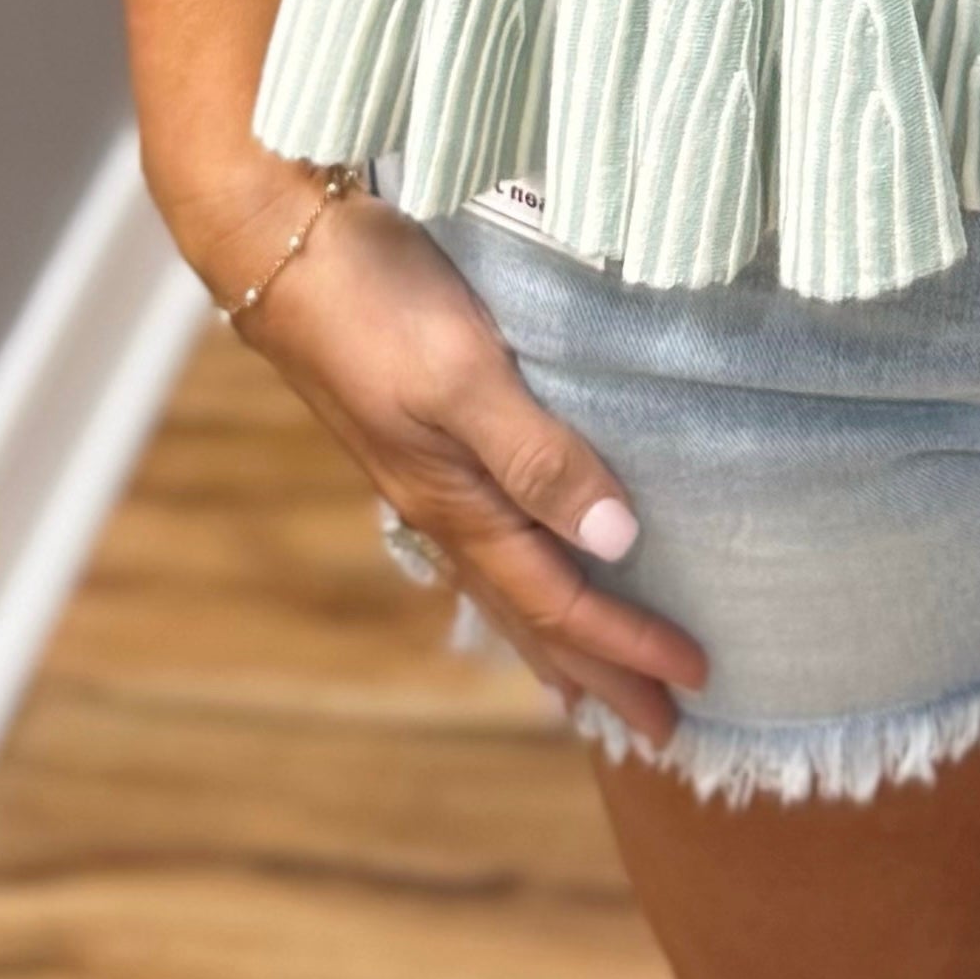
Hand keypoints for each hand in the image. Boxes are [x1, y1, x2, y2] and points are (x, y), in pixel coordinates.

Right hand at [171, 155, 708, 746]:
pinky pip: (489, 543)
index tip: (694, 679)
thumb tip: (615, 537)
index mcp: (460, 507)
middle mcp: (444, 510)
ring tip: (594, 683)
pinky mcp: (424, 442)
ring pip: (507, 586)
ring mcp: (428, 481)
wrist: (284, 249)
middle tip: (660, 729)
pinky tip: (531, 567)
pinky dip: (524, 581)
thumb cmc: (378, 303)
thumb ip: (538, 455)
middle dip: (598, 672)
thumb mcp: (466, 376)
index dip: (628, 644)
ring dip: (559, 639)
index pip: (560, 601)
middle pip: (533, 615)